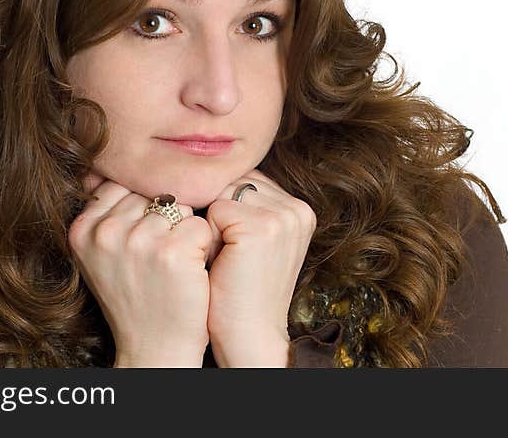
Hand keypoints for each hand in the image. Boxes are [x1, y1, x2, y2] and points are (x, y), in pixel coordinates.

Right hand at [68, 170, 213, 366]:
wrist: (155, 347)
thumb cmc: (136, 295)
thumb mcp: (103, 252)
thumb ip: (105, 210)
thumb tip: (117, 159)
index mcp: (82, 228)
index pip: (123, 184)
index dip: (142, 210)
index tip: (142, 243)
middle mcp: (105, 232)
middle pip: (152, 192)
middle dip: (164, 219)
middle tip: (158, 259)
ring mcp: (137, 241)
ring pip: (179, 205)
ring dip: (185, 232)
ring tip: (172, 266)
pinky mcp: (172, 251)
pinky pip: (200, 224)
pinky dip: (203, 245)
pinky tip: (190, 271)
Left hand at [204, 168, 316, 366]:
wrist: (250, 337)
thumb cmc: (240, 292)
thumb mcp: (255, 243)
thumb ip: (249, 206)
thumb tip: (211, 169)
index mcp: (299, 209)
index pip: (246, 180)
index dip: (227, 209)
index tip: (235, 248)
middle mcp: (297, 208)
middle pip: (233, 181)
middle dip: (219, 212)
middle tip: (228, 256)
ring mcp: (282, 216)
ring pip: (222, 192)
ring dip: (212, 222)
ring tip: (225, 259)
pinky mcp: (261, 226)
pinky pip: (214, 209)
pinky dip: (208, 235)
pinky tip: (221, 263)